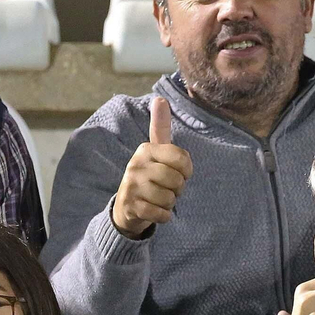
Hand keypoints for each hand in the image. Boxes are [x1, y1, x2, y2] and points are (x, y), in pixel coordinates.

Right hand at [111, 97, 192, 238]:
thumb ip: (160, 127)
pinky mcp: (131, 206)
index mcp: (146, 149)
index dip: (186, 171)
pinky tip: (156, 211)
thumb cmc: (150, 177)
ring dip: (170, 203)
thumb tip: (159, 98)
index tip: (178, 172)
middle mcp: (136, 164)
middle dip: (178, 189)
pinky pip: (161, 214)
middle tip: (167, 189)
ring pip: (169, 198)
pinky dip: (164, 216)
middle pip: (176, 180)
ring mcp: (132, 186)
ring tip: (159, 199)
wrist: (127, 207)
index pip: (182, 158)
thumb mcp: (155, 152)